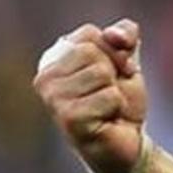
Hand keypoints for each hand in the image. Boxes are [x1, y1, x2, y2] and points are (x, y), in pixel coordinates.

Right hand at [33, 18, 147, 172]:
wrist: (127, 139)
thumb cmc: (119, 97)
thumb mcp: (126, 57)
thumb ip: (123, 33)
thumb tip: (113, 35)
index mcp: (53, 58)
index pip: (88, 34)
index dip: (113, 51)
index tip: (112, 71)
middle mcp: (45, 78)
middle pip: (92, 52)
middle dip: (114, 70)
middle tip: (110, 91)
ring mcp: (53, 100)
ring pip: (101, 73)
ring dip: (115, 90)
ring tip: (107, 107)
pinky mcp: (68, 119)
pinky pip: (109, 96)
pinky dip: (117, 107)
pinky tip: (106, 120)